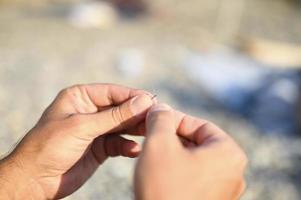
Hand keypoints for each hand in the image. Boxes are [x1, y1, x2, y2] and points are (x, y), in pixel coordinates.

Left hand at [0, 84, 154, 198]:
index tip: (152, 101)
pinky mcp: (99, 148)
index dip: (133, 96)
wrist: (35, 180)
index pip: (112, 92)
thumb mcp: (83, 126)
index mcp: (80, 97)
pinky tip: (134, 151)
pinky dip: (127, 147)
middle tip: (156, 117)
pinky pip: (118, 144)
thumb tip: (143, 101)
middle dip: (137, 113)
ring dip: (136, 129)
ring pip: (122, 126)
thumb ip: (115, 115)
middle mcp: (89, 111)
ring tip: (150, 132)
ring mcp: (95, 130)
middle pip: (120, 109)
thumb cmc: (50, 146)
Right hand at [134, 104, 247, 199]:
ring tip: (153, 152)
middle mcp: (233, 172)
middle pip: (198, 142)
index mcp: (228, 153)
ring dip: (173, 151)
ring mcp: (224, 189)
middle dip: (172, 136)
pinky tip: (160, 171)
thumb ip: (161, 118)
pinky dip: (178, 168)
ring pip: (195, 159)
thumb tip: (160, 108)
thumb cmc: (164, 187)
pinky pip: (195, 176)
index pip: (199, 124)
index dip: (173, 118)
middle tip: (150, 134)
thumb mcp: (158, 144)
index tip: (154, 118)